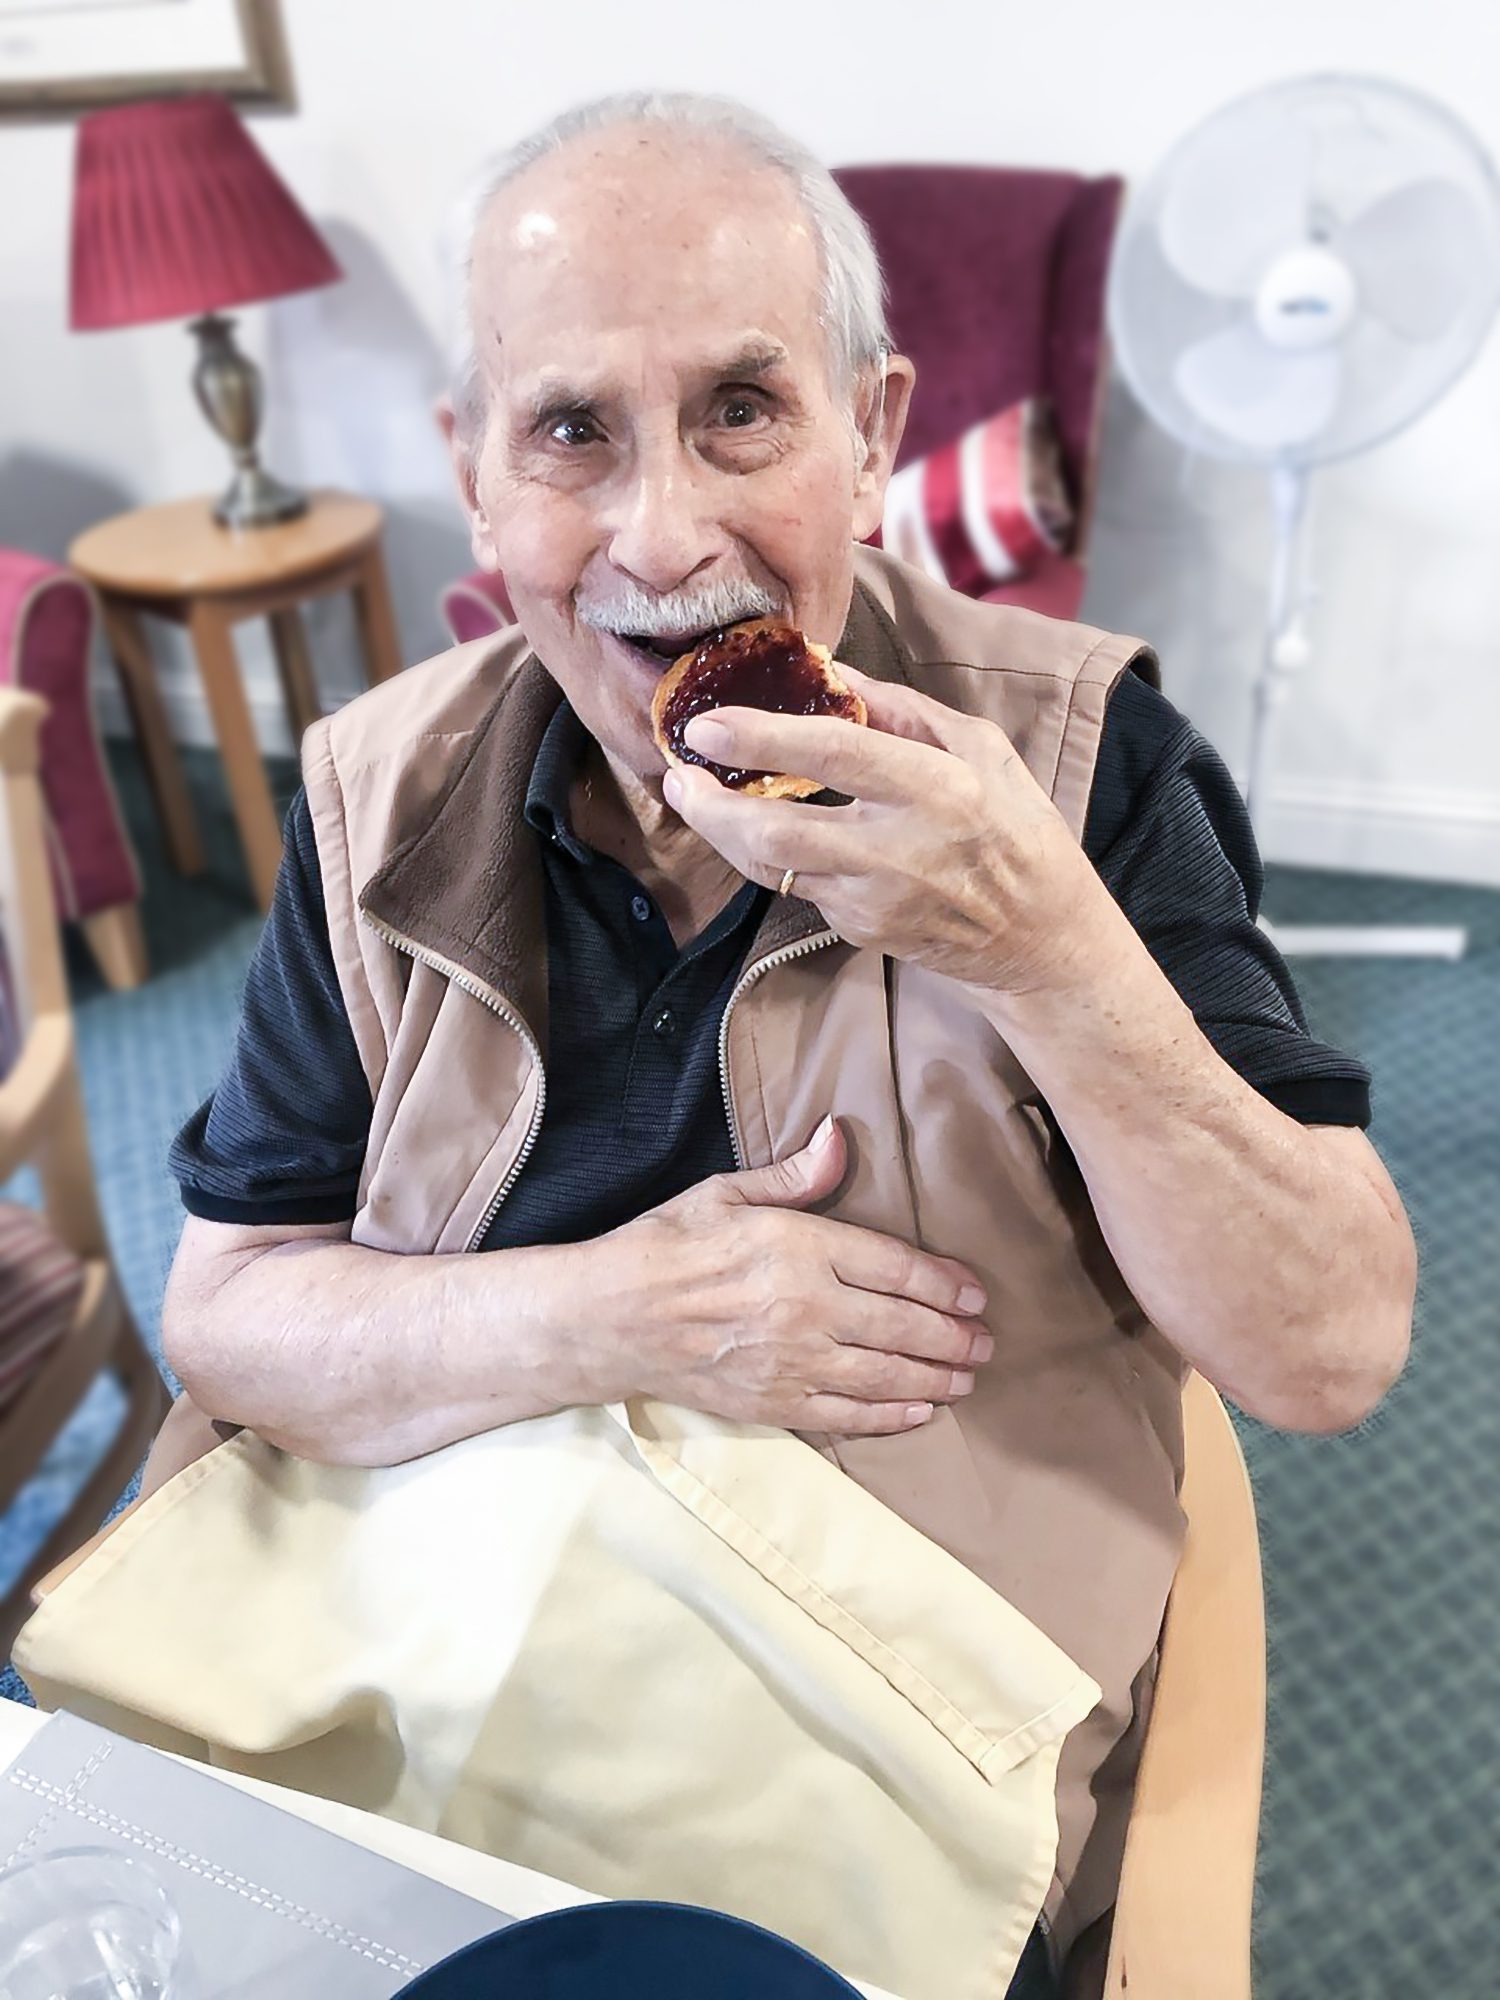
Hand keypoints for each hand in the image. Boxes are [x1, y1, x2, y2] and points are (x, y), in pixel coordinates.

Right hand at [583, 1117, 992, 1435]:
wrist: (609, 1317)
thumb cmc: (666, 1245)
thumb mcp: (725, 1193)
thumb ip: (794, 1176)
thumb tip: (840, 1136)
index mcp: (799, 1248)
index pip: (896, 1267)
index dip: (944, 1284)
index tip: (975, 1295)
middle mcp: (805, 1308)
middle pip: (903, 1327)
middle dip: (953, 1339)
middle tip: (986, 1344)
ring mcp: (791, 1362)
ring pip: (884, 1376)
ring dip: (935, 1380)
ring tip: (966, 1380)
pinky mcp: (772, 1404)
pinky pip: (846, 1416)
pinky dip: (889, 1417)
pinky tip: (918, 1413)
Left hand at [660, 660, 1105, 993]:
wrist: (1041, 937)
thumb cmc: (1017, 828)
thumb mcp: (982, 749)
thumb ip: (904, 710)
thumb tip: (830, 672)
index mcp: (940, 788)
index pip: (835, 754)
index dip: (763, 737)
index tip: (709, 724)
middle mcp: (902, 849)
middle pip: (779, 829)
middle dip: (714, 803)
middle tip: (679, 772)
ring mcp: (875, 898)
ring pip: (771, 868)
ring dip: (721, 832)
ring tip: (693, 795)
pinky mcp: (859, 930)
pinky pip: (796, 886)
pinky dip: (767, 855)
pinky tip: (749, 828)